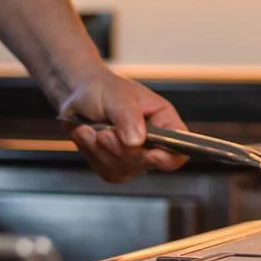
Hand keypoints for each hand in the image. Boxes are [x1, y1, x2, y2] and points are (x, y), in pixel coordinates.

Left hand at [57, 67, 188, 181]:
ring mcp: (135, 156)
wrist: (80, 94)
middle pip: (147, 162)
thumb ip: (129, 118)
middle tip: (104, 133)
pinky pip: (107, 171)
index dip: (170, 156)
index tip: (151, 154)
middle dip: (121, 150)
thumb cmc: (104, 88)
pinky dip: (92, 155)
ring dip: (101, 151)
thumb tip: (137, 141)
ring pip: (124, 169)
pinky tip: (87, 136)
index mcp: (164, 120)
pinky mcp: (115, 165)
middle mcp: (153, 141)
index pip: (179, 146)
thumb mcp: (118, 97)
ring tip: (89, 129)